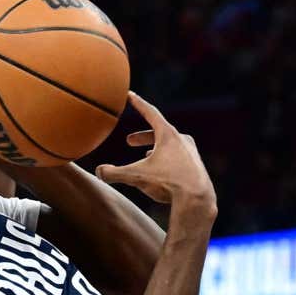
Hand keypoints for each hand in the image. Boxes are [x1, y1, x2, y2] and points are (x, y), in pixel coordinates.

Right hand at [95, 92, 216, 211]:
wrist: (197, 199)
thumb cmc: (168, 182)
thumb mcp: (136, 177)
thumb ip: (114, 173)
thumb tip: (98, 172)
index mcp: (168, 135)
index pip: (150, 113)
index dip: (137, 103)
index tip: (130, 95)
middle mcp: (182, 140)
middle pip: (159, 131)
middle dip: (143, 137)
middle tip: (129, 141)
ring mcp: (191, 153)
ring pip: (169, 146)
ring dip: (155, 149)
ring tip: (145, 157)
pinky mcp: (196, 166)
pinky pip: (177, 158)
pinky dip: (165, 161)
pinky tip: (161, 173)